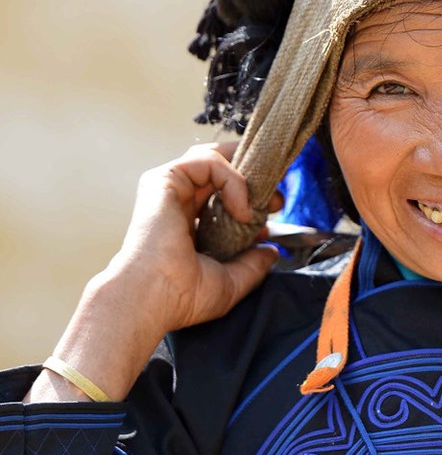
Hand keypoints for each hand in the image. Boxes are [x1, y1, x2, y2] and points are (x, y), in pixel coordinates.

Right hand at [25, 144, 279, 405]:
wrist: (152, 297)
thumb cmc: (181, 296)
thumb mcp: (230, 282)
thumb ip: (252, 264)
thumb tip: (271, 251)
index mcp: (189, 222)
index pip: (222, 191)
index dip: (251, 193)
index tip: (273, 211)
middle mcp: (178, 201)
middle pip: (219, 166)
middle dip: (252, 174)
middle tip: (276, 198)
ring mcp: (170, 188)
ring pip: (213, 156)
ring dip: (246, 173)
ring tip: (265, 201)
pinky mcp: (165, 179)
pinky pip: (208, 162)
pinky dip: (233, 179)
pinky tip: (242, 209)